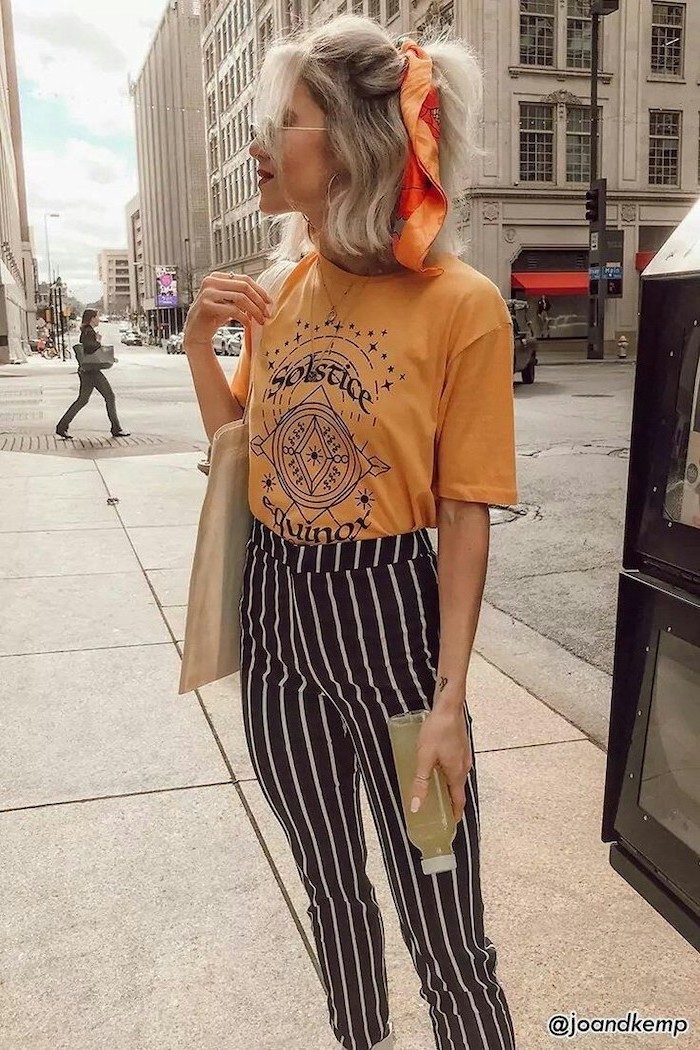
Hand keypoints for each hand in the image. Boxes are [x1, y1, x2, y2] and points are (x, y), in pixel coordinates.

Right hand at [183, 271, 272, 351]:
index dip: (260, 290)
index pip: (245, 279)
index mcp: (217, 277)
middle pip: (244, 287)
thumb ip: (239, 295)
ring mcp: (207, 292)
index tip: (269, 302)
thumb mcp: (227, 302)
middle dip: (259, 301)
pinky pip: (233, 310)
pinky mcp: (206, 305)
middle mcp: (211, 281)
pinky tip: (248, 324)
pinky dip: (244, 318)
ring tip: (260, 320)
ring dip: (254, 311)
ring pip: (241, 298)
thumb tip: (263, 297)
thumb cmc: (212, 317)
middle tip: (266, 313)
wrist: (195, 333)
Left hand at [410, 703, 471, 822]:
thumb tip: (416, 807)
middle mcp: (464, 767)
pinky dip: (448, 773)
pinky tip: (437, 768)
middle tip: (437, 809)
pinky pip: (456, 766)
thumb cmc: (437, 731)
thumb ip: (421, 782)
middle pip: (458, 789)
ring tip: (435, 790)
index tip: (450, 824)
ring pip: (457, 777)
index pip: (458, 801)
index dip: (454, 814)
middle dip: (449, 801)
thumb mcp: (424, 757)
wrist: (449, 706)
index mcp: (457, 773)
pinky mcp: (461, 746)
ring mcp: (464, 755)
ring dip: (448, 786)